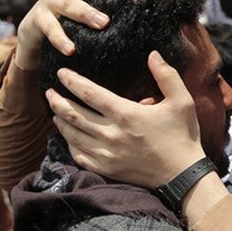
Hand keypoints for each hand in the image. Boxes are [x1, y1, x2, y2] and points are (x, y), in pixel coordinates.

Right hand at [13, 0, 136, 70]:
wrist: (34, 36)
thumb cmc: (70, 25)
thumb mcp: (90, 14)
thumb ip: (111, 11)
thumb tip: (145, 13)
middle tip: (133, 0)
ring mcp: (50, 0)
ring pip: (68, 3)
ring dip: (85, 13)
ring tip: (102, 24)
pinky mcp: (37, 19)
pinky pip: (50, 28)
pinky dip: (60, 38)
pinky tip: (70, 49)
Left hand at [47, 51, 203, 188]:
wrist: (183, 176)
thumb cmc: (182, 136)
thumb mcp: (182, 101)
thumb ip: (167, 75)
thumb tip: (153, 54)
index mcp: (126, 114)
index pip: (89, 94)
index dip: (72, 82)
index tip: (61, 74)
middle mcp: (112, 134)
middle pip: (74, 115)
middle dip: (58, 101)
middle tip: (49, 92)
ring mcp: (107, 154)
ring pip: (73, 136)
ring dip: (61, 122)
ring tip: (55, 112)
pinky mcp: (107, 169)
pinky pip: (79, 156)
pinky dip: (70, 145)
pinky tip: (69, 138)